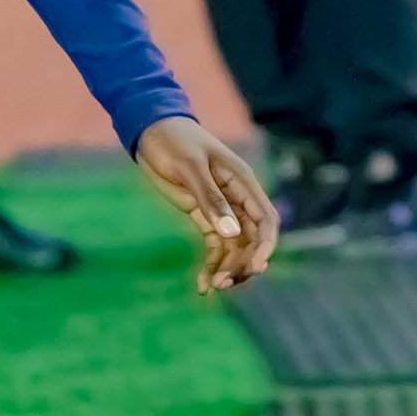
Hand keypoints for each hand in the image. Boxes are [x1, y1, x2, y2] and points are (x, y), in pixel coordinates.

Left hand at [134, 117, 276, 293]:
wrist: (151, 131)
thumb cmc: (174, 141)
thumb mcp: (190, 168)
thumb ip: (211, 200)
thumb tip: (231, 233)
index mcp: (242, 182)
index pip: (265, 220)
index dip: (265, 246)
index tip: (255, 269)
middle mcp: (237, 198)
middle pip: (252, 239)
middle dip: (242, 263)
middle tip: (222, 282)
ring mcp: (221, 208)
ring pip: (235, 246)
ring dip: (227, 267)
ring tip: (210, 285)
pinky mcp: (203, 215)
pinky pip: (215, 245)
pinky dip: (211, 263)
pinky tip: (201, 282)